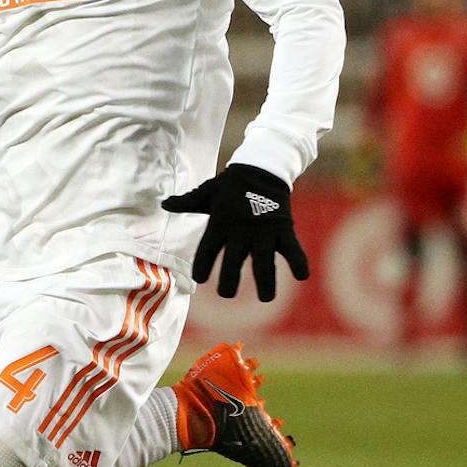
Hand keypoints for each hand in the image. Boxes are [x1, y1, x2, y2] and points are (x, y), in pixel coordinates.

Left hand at [161, 163, 307, 301]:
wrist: (262, 166)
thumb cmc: (230, 184)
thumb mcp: (207, 192)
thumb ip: (187, 202)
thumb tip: (164, 204)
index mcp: (220, 221)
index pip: (207, 248)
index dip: (202, 264)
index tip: (199, 279)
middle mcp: (241, 228)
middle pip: (234, 259)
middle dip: (229, 279)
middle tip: (225, 294)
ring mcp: (264, 229)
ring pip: (264, 260)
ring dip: (266, 281)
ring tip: (266, 299)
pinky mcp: (284, 227)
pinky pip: (293, 247)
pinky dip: (298, 260)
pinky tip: (302, 276)